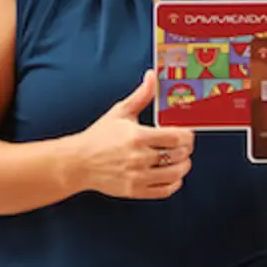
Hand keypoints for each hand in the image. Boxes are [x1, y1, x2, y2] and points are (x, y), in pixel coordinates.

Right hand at [73, 69, 194, 198]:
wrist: (78, 162)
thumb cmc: (99, 136)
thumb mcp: (120, 112)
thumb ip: (141, 95)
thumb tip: (152, 76)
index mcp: (138, 136)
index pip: (176, 138)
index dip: (187, 136)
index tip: (187, 134)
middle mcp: (139, 157)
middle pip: (179, 155)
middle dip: (186, 150)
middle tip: (185, 147)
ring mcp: (137, 176)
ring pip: (175, 174)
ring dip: (184, 166)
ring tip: (181, 160)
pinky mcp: (134, 190)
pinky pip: (164, 191)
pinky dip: (174, 184)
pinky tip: (173, 176)